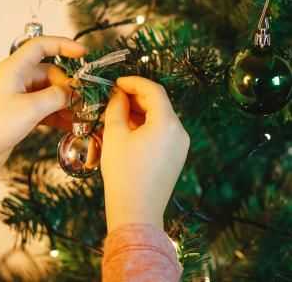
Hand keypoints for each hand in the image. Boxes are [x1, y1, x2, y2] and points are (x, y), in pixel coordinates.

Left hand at [0, 37, 85, 175]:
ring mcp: (20, 96)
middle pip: (51, 74)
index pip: (41, 46)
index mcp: (15, 68)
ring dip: (64, 103)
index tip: (83, 53)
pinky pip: (45, 107)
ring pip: (50, 92)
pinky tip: (69, 125)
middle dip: (68, 87)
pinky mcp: (21, 112)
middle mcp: (18, 78)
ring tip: (79, 117)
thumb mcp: (30, 108)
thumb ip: (56, 96)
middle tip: (82, 102)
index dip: (63, 45)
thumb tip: (75, 90)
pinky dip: (57, 114)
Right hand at [101, 76, 189, 231]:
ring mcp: (181, 145)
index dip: (133, 82)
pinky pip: (162, 132)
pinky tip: (129, 130)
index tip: (116, 82)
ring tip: (117, 115)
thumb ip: (117, 107)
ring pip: (159, 118)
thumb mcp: (115, 135)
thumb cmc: (123, 172)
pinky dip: (146, 126)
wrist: (136, 212)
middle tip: (113, 98)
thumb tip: (118, 95)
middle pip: (158, 104)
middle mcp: (180, 131)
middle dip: (135, 98)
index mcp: (167, 123)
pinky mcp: (177, 156)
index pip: (153, 90)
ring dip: (139, 112)